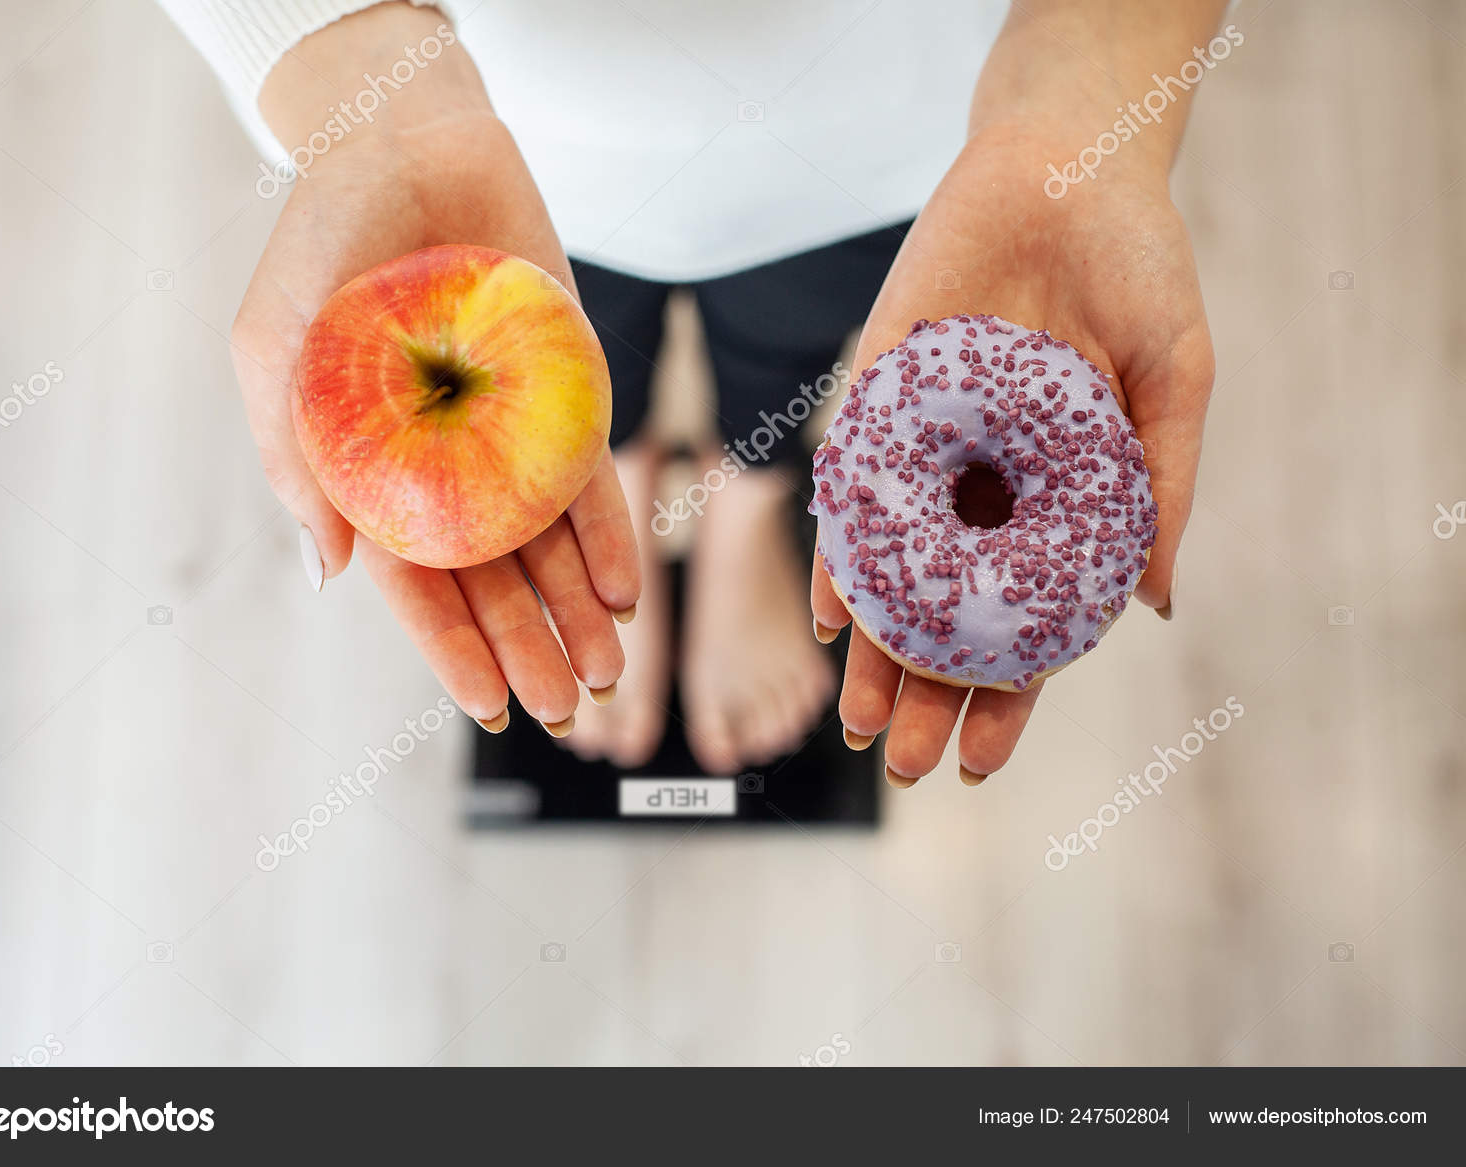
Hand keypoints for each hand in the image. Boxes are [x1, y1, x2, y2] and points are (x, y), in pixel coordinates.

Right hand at [231, 7, 638, 731]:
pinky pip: (589, 477)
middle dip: (527, 647)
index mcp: (369, 472)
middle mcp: (443, 467)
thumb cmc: (324, 238)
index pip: (414, 581)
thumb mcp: (277, 339)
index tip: (488, 709)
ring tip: (607, 672)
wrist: (409, 142)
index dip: (451, 648)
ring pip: (546, 543)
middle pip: (490, 578)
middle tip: (567, 707)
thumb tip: (326, 573)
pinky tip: (628, 591)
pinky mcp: (561, 394)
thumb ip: (293, 452)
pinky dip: (608, 535)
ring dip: (576, 611)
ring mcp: (506, 434)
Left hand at [811, 121, 1213, 783]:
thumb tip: (1155, 607)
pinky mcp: (878, 406)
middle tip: (907, 767)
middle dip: (928, 698)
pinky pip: (852, 495)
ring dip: (877, 655)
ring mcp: (928, 454)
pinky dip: (842, 556)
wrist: (1064, 166)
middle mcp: (984, 490)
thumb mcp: (1175, 386)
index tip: (984, 764)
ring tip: (863, 726)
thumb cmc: (1139, 269)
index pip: (1021, 622)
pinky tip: (835, 620)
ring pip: (894, 575)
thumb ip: (1161, 493)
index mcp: (1055, 498)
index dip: (1004, 699)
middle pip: (946, 616)